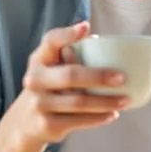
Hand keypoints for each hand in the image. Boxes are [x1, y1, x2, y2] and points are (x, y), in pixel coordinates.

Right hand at [6, 21, 127, 144]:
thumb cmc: (49, 88)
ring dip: (105, 102)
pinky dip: (98, 118)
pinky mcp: (46, 124)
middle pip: (70, 76)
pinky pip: (78, 121)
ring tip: (125, 100)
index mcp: (39, 59)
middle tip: (121, 78)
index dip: (67, 34)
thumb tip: (99, 40)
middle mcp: (35, 79)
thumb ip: (71, 55)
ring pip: (78, 102)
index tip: (85, 27)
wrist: (25, 123)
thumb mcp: (52, 69)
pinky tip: (112, 115)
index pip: (50, 41)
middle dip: (98, 76)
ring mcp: (39, 103)